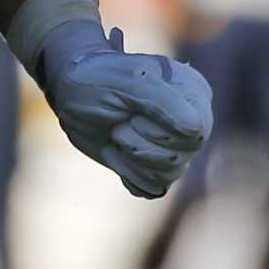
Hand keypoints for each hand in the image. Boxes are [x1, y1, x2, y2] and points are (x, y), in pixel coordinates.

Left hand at [40, 21, 211, 197]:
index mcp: (193, 91)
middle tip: (120, 122)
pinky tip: (118, 151)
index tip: (133, 113)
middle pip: (179, 158)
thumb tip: (196, 131)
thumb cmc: (98, 80)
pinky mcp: (158, 166)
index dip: (160, 131)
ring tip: (117, 133)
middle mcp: (191, 119)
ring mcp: (176, 144)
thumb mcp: (128, 82)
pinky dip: (128, 173)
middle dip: (139, 145)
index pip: (194, 133)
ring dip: (131, 157)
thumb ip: (165, 102)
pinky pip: (153, 188)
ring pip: (167, 175)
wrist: (72, 94)